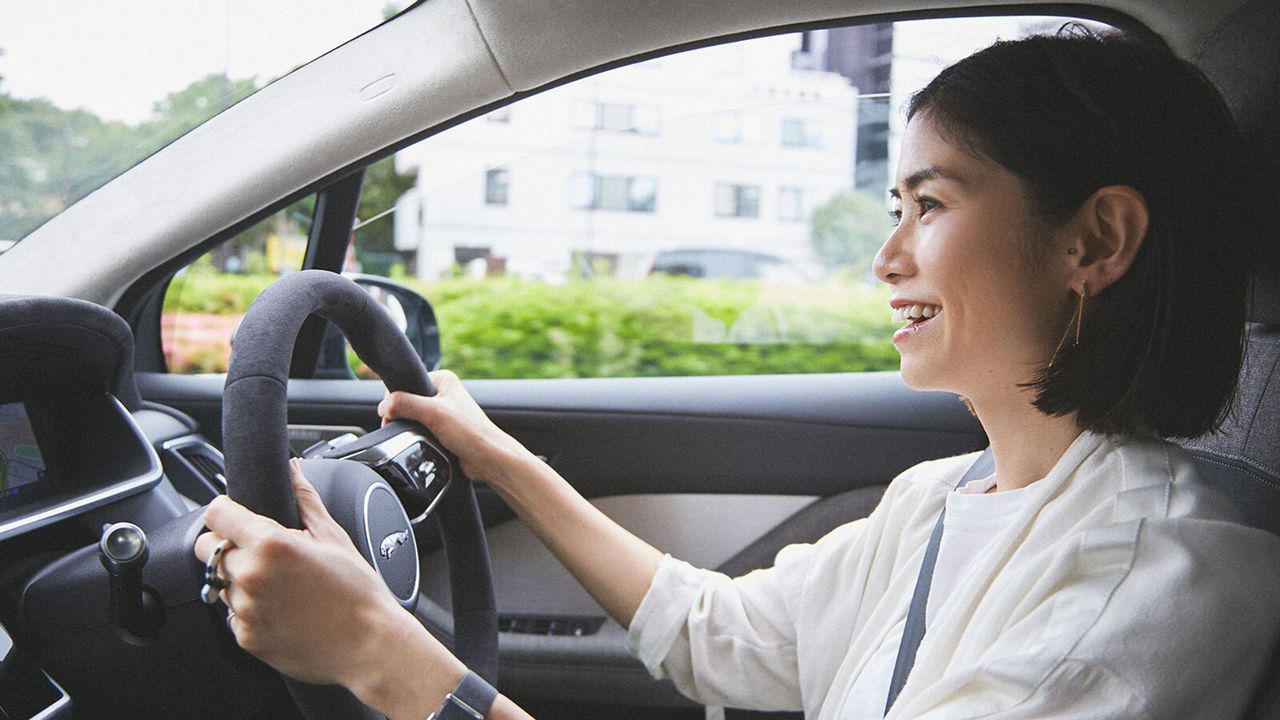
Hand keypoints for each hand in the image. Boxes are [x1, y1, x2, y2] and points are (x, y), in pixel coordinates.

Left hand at [194, 460, 465, 716]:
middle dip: (228, 545)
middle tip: (264, 553)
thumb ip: (304, 499)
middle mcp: (249, 577)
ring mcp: (244, 610)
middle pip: (207, 548)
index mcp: (270, 545)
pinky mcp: (244, 637)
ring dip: (240, 579)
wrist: (368, 645)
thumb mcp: (333, 537)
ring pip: (220, 582)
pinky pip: (232, 614)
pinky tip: (282, 610)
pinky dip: (250, 610)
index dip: (227, 512)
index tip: (239, 518)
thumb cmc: (357, 592)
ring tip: (280, 586)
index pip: (216, 514)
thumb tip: (292, 469)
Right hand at [379, 369, 530, 485]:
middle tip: (404, 427)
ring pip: (412, 418)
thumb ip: (405, 404)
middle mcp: (443, 393)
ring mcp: (443, 412)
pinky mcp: (442, 430)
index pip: (406, 383)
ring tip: (419, 436)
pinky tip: (423, 443)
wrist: (487, 458)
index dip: (395, 399)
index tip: (390, 414)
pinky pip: (420, 431)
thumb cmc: (470, 432)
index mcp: (443, 380)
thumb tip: (383, 406)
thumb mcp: (433, 412)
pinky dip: (417, 437)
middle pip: (407, 401)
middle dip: (402, 416)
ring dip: (410, 428)